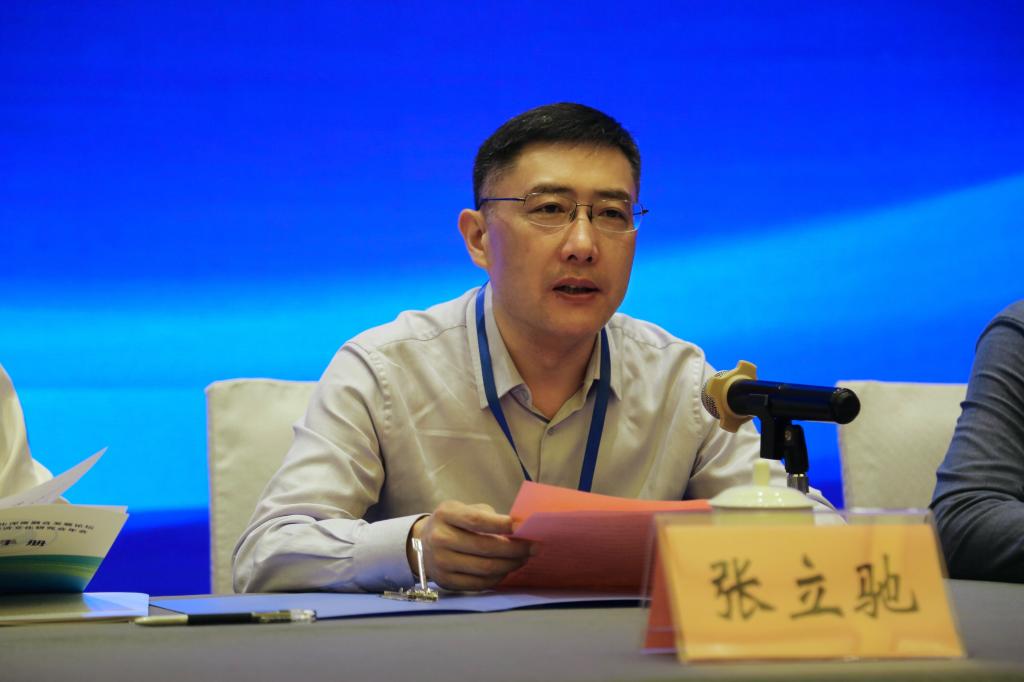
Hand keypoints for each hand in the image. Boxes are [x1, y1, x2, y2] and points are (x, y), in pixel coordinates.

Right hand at [408, 500, 531, 590]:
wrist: (422, 544)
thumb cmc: (452, 523)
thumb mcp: (463, 510)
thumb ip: (488, 516)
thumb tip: (519, 529)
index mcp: (446, 514)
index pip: (477, 520)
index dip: (502, 524)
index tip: (523, 526)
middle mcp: (440, 538)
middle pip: (484, 547)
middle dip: (514, 549)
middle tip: (533, 547)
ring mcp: (441, 562)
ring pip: (485, 568)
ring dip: (510, 564)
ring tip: (523, 558)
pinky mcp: (446, 581)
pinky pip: (479, 583)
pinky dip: (498, 577)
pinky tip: (506, 569)